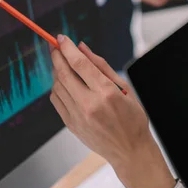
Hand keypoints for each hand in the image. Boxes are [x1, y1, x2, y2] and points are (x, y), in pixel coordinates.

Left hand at [49, 36, 175, 187]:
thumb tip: (83, 48)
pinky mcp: (71, 125)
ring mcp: (78, 116)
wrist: (130, 150)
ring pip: (57, 87)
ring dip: (56, 71)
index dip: (67, 48)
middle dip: (56, 56)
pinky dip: (57, 88)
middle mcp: (89, 104)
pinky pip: (57, 101)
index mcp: (106, 93)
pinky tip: (63, 82)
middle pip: (64, 74)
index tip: (61, 38)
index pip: (80, 64)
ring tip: (62, 64)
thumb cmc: (132, 118)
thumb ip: (101, 65)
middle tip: (54, 46)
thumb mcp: (124, 87)